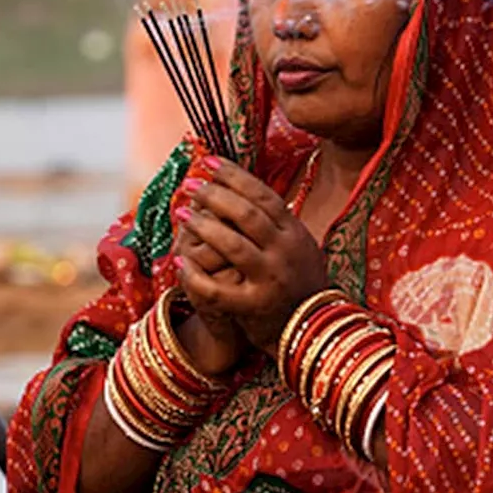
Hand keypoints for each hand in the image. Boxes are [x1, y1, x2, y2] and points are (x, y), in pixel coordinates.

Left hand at [175, 158, 327, 357]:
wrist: (313, 331)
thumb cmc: (298, 283)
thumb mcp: (298, 246)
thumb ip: (276, 220)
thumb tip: (243, 184)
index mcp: (295, 233)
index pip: (263, 195)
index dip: (234, 176)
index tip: (208, 161)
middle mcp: (285, 253)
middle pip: (247, 215)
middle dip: (215, 195)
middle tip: (190, 184)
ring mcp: (271, 280)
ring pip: (232, 246)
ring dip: (203, 226)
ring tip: (182, 212)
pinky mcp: (254, 307)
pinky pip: (217, 289)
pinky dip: (194, 275)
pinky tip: (178, 262)